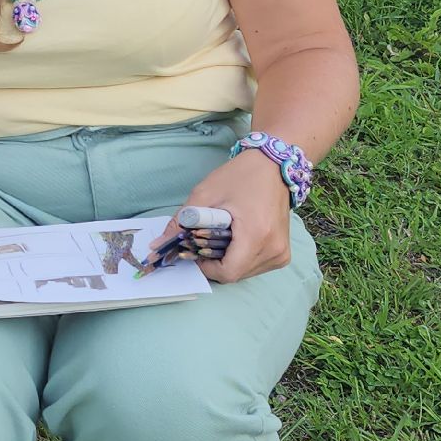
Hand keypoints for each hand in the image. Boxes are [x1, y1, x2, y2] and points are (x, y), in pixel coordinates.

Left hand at [149, 151, 291, 283]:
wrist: (274, 166)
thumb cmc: (240, 176)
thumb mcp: (205, 194)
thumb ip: (180, 221)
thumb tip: (157, 246)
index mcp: (257, 235)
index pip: (227, 272)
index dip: (205, 267)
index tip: (194, 251)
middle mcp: (273, 250)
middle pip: (234, 274)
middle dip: (213, 262)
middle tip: (203, 240)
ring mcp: (281, 254)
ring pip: (244, 273)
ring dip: (227, 260)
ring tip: (220, 236)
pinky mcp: (283, 254)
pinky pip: (255, 266)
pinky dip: (240, 258)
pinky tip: (234, 238)